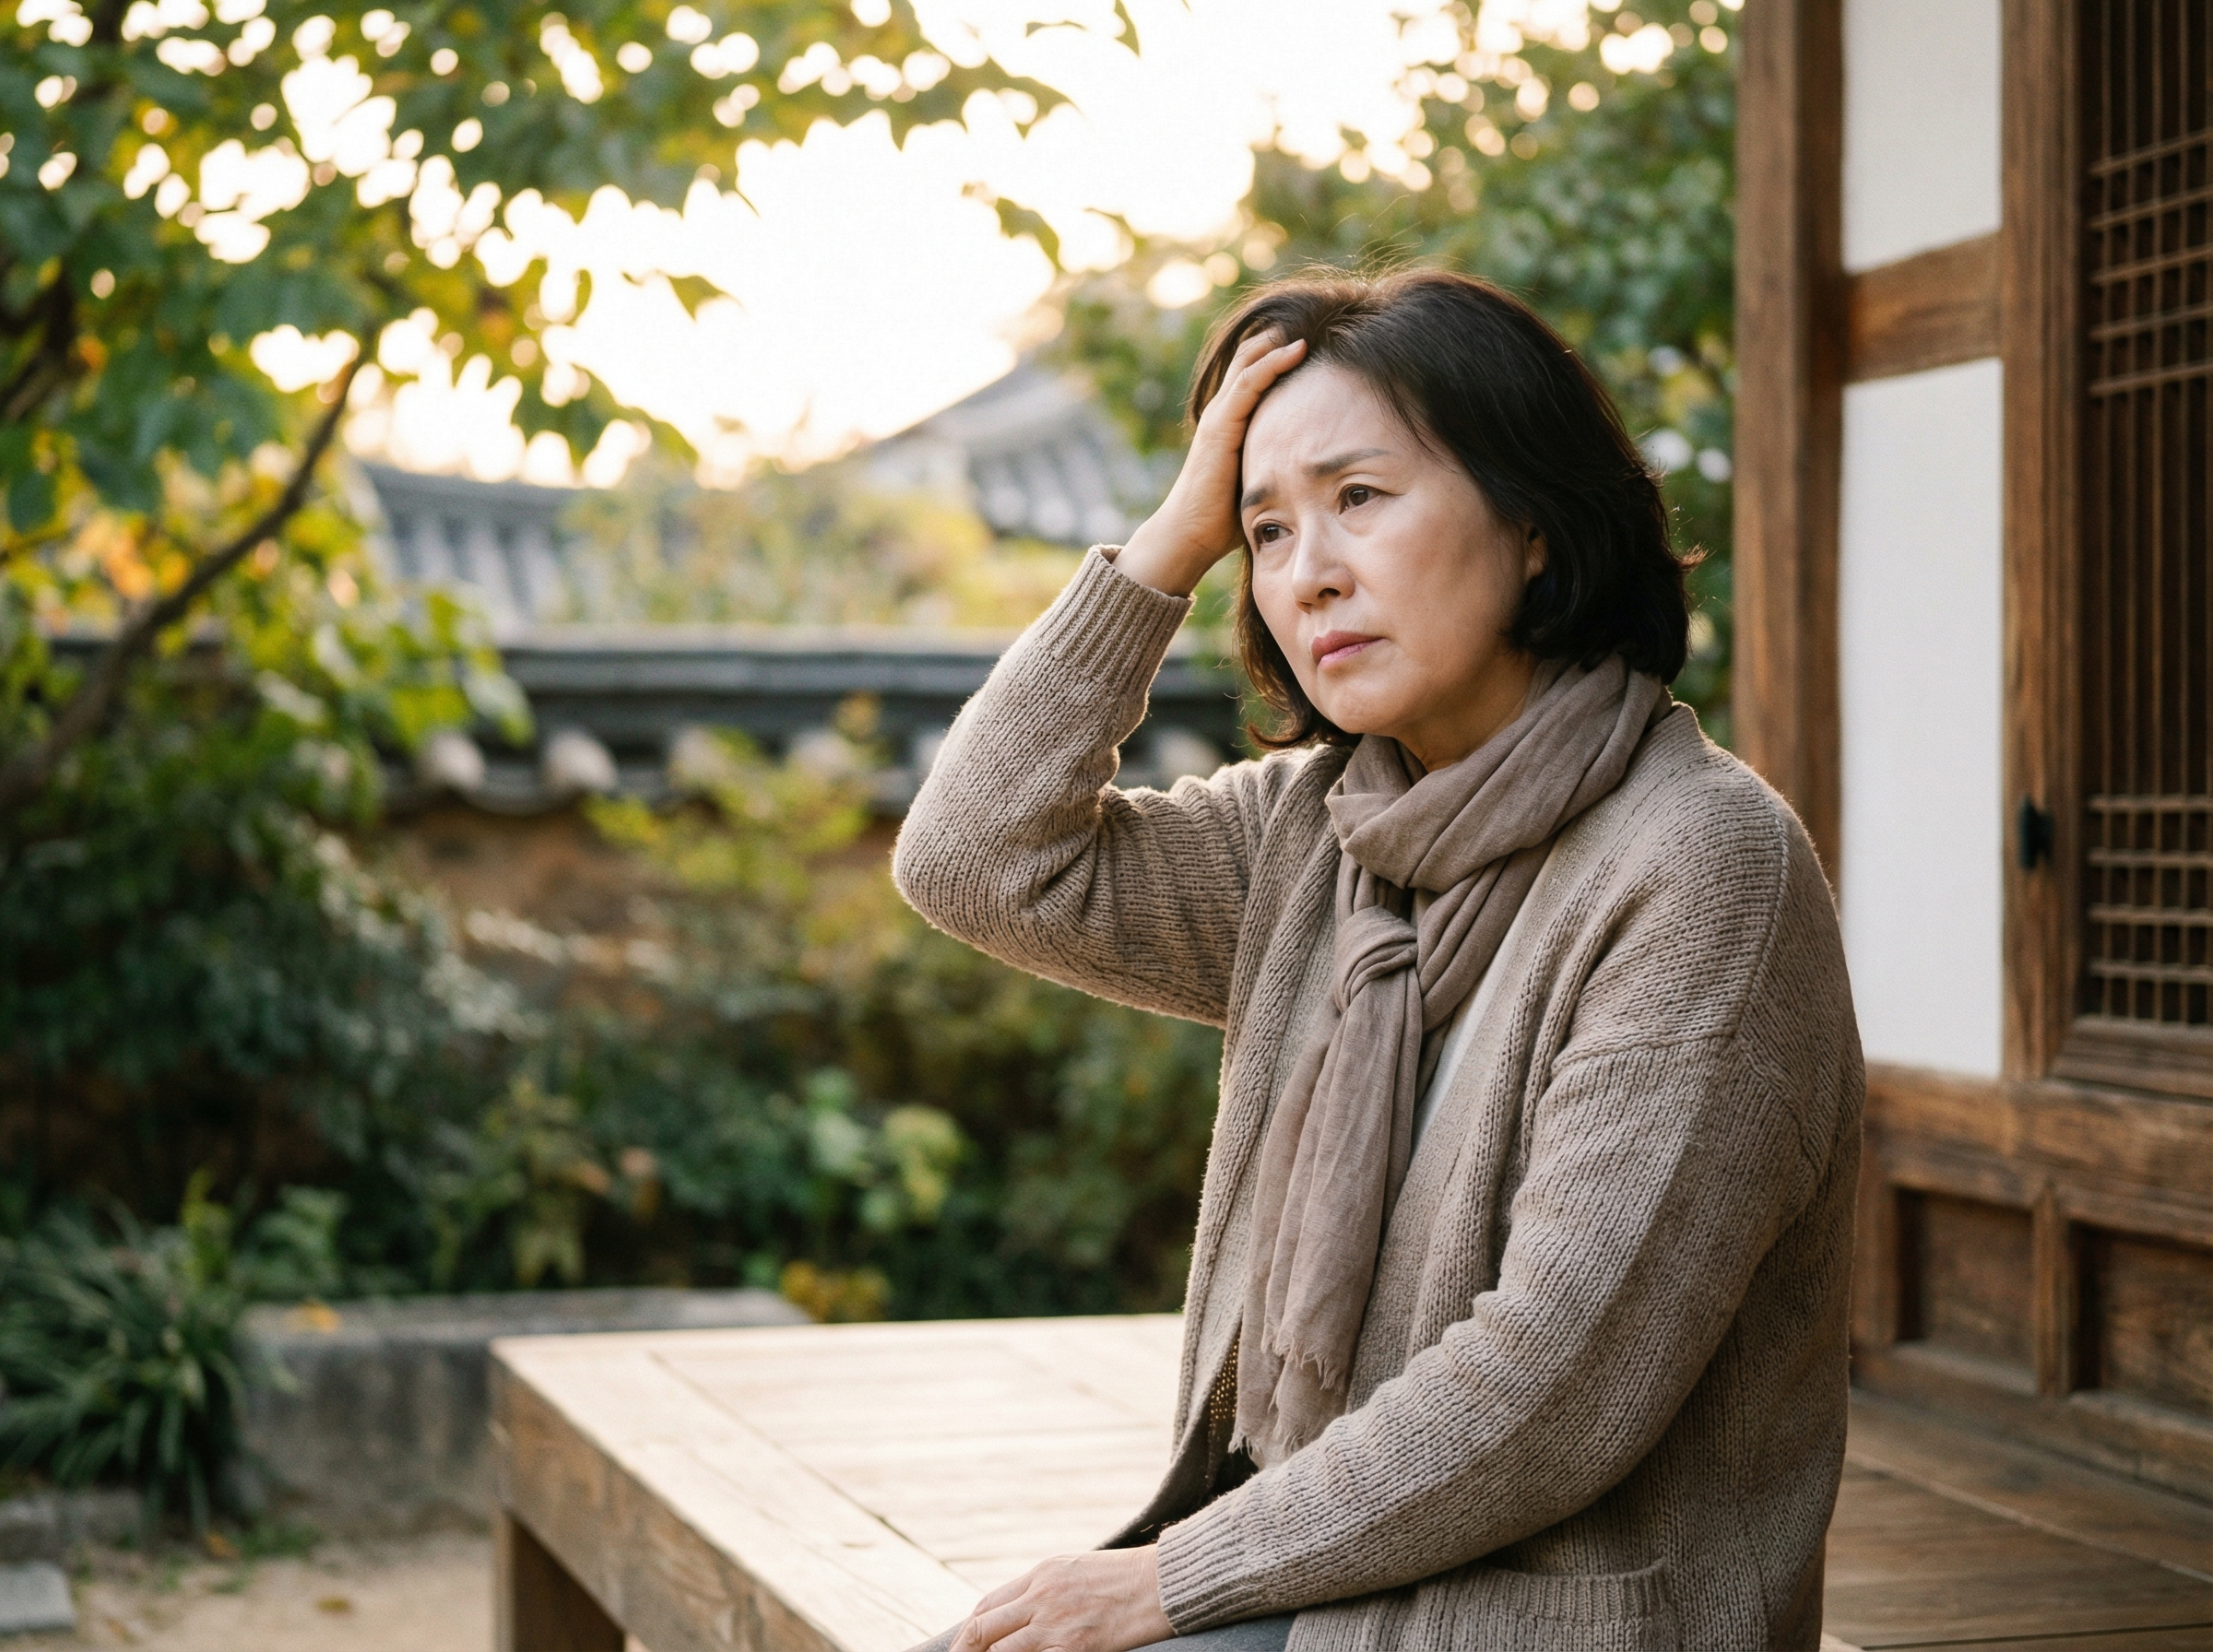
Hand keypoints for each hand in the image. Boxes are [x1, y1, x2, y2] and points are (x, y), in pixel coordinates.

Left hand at [951, 1545, 1173, 1651]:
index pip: (987, 1605)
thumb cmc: (1127, 1577)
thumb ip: (1047, 1588)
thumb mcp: (1078, 1569)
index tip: (964, 1648)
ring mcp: (1055, 1623)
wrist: (1163, 1583)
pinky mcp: (1074, 1647)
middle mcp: (1041, 1596)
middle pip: (982, 1628)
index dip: (969, 1632)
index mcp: (1041, 1574)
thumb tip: (1023, 1612)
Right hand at [1115, 330, 1307, 596]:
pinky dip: (1271, 363)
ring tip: (1308, 324)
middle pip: (1249, 359)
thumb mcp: (1259, 481)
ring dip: (1277, 342)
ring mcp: (1218, 416)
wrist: (1189, 535)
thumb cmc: (1223, 520)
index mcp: (1230, 423)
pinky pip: (1248, 383)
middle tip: (1314, 320)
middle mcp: (1221, 412)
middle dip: (1278, 338)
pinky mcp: (1220, 425)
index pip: (1254, 375)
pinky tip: (1296, 350)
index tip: (1313, 340)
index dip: (1278, 354)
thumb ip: (1278, 466)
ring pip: (1248, 363)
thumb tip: (1317, 474)